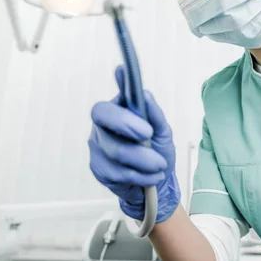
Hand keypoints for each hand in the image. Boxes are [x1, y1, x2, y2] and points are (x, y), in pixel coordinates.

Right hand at [88, 66, 179, 222]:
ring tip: (159, 165)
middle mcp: (103, 126)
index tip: (123, 73)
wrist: (157, 186)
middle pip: (105, 119)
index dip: (113, 89)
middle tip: (149, 133)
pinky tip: (150, 176)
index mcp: (118, 111)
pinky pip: (117, 172)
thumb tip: (144, 94)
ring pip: (115, 150)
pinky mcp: (99, 169)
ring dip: (143, 159)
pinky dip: (140, 175)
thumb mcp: (162, 131)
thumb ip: (154, 114)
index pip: (111, 97)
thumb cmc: (157, 152)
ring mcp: (98, 148)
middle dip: (127, 124)